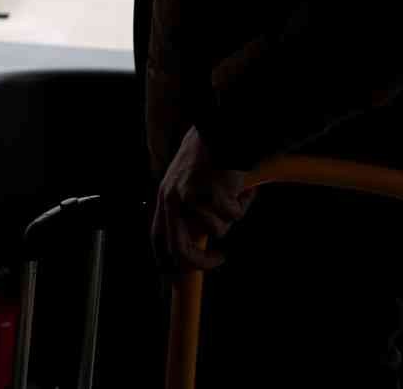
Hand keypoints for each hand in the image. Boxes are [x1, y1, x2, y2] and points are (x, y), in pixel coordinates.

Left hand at [151, 126, 255, 272]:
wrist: (219, 130)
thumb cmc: (208, 159)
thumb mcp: (188, 186)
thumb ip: (186, 213)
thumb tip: (194, 246)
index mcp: (164, 198)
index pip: (158, 242)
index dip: (170, 263)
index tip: (187, 272)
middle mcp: (172, 198)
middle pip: (180, 249)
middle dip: (203, 261)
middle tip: (219, 258)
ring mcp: (192, 194)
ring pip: (217, 229)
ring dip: (232, 217)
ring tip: (234, 196)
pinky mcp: (212, 189)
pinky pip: (233, 214)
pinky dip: (243, 203)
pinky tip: (242, 188)